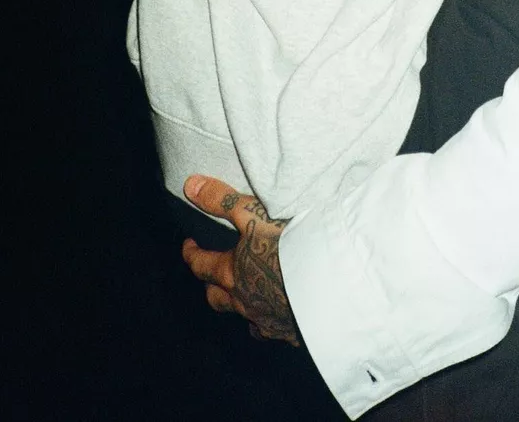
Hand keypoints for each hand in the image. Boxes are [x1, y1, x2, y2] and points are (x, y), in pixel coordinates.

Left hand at [181, 174, 299, 345]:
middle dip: (211, 285)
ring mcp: (266, 320)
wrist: (329, 278)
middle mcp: (244, 302)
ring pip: (245, 316)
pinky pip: (272, 329)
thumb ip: (221, 200)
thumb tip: (189, 185)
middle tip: (213, 273)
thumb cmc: (289, 242)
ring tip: (247, 293)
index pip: (201, 265)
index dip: (191, 254)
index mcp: (231, 274)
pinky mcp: (289, 332)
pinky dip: (271, 319)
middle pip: (216, 298)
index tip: (189, 246)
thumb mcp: (253, 213)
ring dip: (241, 304)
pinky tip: (280, 312)